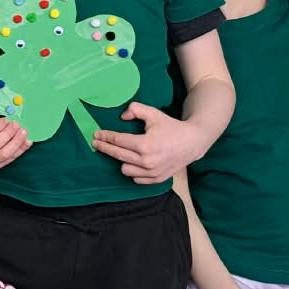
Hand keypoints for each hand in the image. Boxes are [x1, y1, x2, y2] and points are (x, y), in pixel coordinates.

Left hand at [92, 102, 207, 183]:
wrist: (192, 142)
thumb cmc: (171, 127)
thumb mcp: (153, 113)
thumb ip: (135, 109)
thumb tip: (121, 117)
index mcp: (144, 144)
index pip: (118, 141)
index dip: (105, 137)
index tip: (96, 134)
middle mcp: (147, 161)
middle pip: (117, 155)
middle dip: (104, 148)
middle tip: (96, 143)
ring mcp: (152, 172)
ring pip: (124, 170)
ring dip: (122, 160)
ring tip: (122, 152)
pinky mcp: (157, 179)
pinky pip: (136, 179)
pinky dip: (133, 171)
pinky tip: (133, 162)